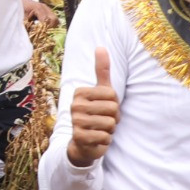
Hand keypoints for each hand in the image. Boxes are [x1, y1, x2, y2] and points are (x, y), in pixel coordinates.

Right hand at [67, 48, 119, 164]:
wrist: (84, 142)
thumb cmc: (96, 113)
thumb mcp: (101, 91)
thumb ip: (102, 70)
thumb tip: (101, 47)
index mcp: (80, 93)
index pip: (112, 95)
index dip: (114, 104)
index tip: (104, 108)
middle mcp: (75, 105)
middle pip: (113, 109)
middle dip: (114, 118)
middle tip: (104, 120)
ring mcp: (75, 122)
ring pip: (110, 124)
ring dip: (110, 130)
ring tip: (100, 129)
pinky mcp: (79, 137)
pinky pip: (105, 137)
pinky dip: (105, 140)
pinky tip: (97, 139)